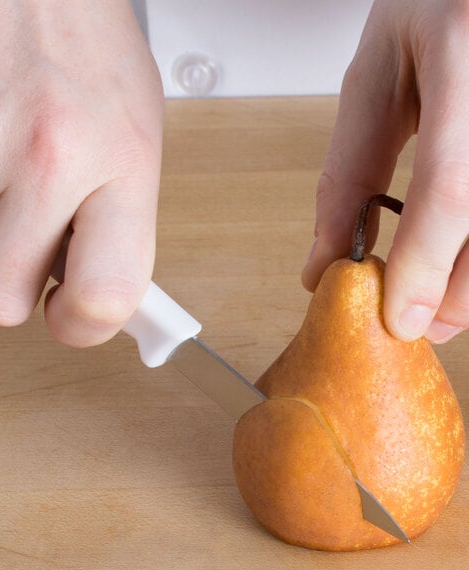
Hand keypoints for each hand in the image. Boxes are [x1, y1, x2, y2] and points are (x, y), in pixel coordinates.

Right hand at [0, 0, 163, 346]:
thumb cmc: (88, 50)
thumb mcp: (135, 139)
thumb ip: (119, 225)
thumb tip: (91, 294)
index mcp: (121, 164)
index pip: (104, 295)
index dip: (83, 327)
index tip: (71, 314)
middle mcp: (46, 155)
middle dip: (10, 287)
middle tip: (25, 249)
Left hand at [302, 0, 468, 343]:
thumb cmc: (432, 8)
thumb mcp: (377, 77)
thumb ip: (352, 167)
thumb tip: (325, 259)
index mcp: (464, 54)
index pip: (451, 184)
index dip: (427, 263)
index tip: (401, 320)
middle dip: (462, 289)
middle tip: (425, 326)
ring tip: (444, 305)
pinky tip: (460, 260)